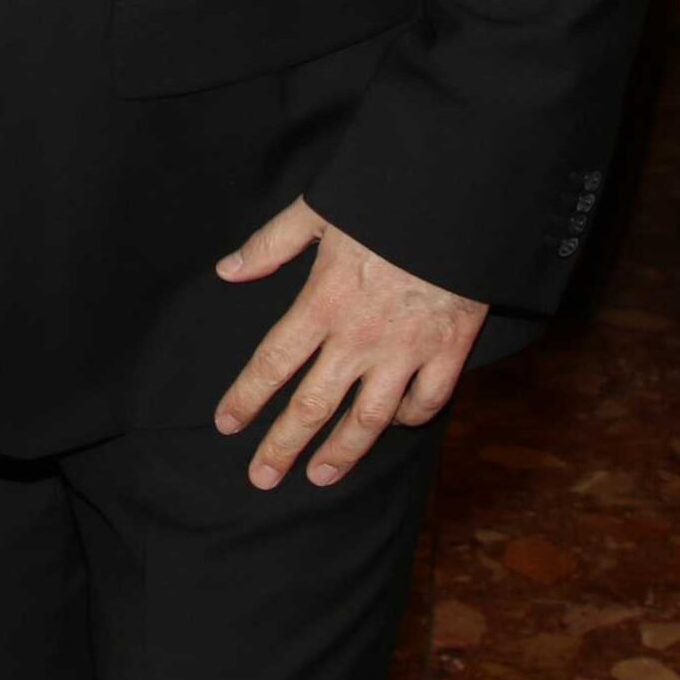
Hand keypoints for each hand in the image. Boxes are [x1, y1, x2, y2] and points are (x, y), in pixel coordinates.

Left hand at [213, 196, 486, 489]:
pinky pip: (426, 401)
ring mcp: (405, 351)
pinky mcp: (447, 352)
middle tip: (262, 477)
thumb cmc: (382, 204)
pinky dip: (409, 419)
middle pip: (312, 404)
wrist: (453, 202)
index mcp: (321, 303)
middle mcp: (358, 338)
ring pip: (368, 418)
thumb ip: (269, 245)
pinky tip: (392, 426)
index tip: (227, 424)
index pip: (273, 362)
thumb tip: (226, 271)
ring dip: (342, 451)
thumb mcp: (317, 212)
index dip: (246, 397)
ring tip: (320, 476)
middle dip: (283, 445)